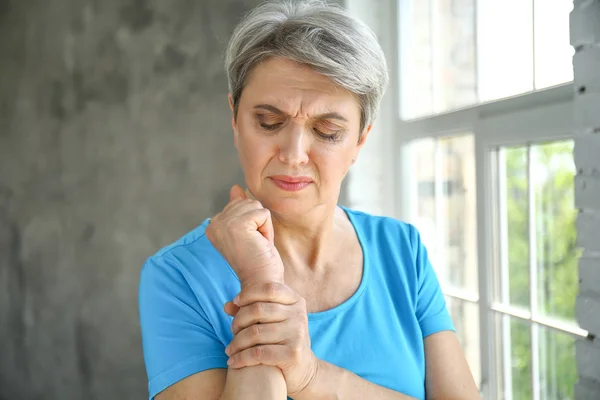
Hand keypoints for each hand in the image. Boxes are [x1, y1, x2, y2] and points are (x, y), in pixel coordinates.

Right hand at [206, 185, 283, 284]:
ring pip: (256, 206)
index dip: (251, 223)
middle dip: (257, 222)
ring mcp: (225, 223)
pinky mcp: (238, 224)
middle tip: (253, 244)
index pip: (239, 204)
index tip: (247, 243)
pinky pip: (263, 214)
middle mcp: (214, 223)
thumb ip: (239, 208)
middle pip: (248, 202)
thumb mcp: (248, 231)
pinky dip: (267, 230)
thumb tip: (235, 188)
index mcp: (213, 225)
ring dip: (263, 226)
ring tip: (256, 245)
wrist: (260, 283)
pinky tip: (260, 244)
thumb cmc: (257, 261)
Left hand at [223, 282, 317, 396]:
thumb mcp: (271, 321)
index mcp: (296, 301)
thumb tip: (227, 306)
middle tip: (233, 331)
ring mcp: (297, 334)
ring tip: (230, 349)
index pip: (269, 288)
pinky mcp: (292, 354)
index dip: (249, 293)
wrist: (303, 368)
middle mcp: (299, 315)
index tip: (236, 302)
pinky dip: (241, 358)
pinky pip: (258, 353)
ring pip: (255, 332)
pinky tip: (233, 361)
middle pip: (258, 310)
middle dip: (239, 320)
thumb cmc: (282, 340)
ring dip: (237, 342)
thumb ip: (250, 310)